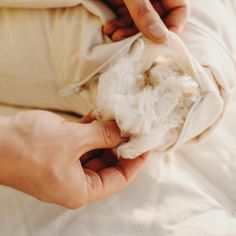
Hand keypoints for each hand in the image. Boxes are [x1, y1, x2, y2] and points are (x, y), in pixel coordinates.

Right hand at [0, 111, 147, 207]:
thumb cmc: (27, 147)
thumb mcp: (72, 140)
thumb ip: (102, 135)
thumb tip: (123, 131)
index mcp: (80, 190)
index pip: (118, 178)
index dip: (135, 161)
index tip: (146, 145)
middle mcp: (75, 182)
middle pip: (108, 164)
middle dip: (120, 144)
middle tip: (133, 127)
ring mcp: (67, 167)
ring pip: (96, 152)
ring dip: (106, 135)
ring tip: (118, 119)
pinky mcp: (60, 153)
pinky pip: (83, 144)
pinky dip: (92, 132)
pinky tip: (100, 117)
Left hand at [103, 0, 189, 41]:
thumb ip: (145, 12)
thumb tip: (161, 37)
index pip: (179, 10)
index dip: (172, 28)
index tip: (161, 43)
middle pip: (157, 21)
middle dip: (143, 34)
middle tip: (131, 43)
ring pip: (139, 23)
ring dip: (127, 32)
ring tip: (114, 35)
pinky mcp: (124, 2)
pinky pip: (126, 19)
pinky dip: (118, 25)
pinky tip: (110, 29)